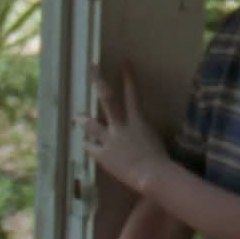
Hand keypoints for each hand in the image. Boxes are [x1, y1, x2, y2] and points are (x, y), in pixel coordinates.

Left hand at [80, 63, 170, 195]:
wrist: (153, 176)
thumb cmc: (162, 161)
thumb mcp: (155, 141)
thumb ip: (144, 133)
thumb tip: (141, 134)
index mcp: (139, 121)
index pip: (133, 94)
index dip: (128, 77)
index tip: (124, 62)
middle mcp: (121, 126)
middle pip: (108, 98)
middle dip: (99, 81)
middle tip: (92, 67)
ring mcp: (110, 139)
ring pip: (91, 124)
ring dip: (83, 119)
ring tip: (77, 115)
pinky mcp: (102, 155)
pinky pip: (90, 147)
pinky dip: (88, 145)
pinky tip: (84, 144)